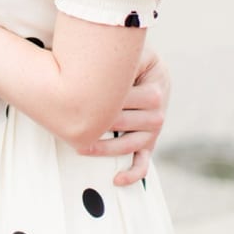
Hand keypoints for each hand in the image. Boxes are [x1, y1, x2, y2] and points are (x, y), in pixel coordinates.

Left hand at [83, 48, 170, 185]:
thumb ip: (124, 62)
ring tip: (82, 147)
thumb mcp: (134, 54)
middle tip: (74, 122)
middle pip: (126, 123)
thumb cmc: (133, 61)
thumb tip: (102, 70)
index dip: (105, 101)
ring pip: (130, 145)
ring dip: (106, 148)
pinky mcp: (148, 143)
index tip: (80, 102)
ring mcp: (154, 130)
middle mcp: (159, 112)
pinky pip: (143, 162)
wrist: (146, 69)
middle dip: (100, 123)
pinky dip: (132, 173)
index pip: (129, 99)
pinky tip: (116, 179)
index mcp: (156, 88)